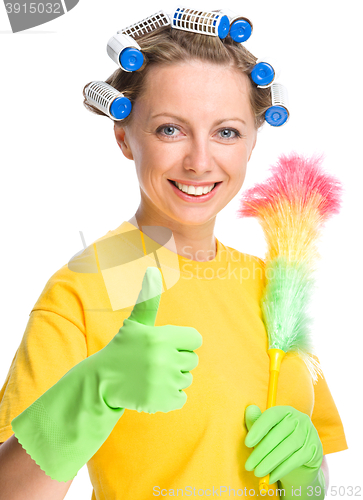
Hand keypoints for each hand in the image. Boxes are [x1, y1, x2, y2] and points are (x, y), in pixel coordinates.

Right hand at [97, 266, 202, 413]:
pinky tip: (152, 390)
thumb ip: (148, 299)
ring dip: (172, 379)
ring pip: (187, 379)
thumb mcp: (135, 324)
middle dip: (177, 361)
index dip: (181, 342)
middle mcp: (163, 359)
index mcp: (161, 337)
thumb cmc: (123, 349)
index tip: (164, 346)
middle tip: (153, 362)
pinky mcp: (162, 401)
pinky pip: (182, 397)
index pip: (195, 339)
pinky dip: (170, 397)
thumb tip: (152, 270)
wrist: (101, 382)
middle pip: (192, 360)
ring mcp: (163, 382)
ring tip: (150, 376)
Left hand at [244, 405, 322, 484]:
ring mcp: (309, 433)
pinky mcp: (314, 449)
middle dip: (261, 451)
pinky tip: (270, 477)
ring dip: (270, 462)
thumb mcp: (266, 431)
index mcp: (286, 411)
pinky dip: (281, 469)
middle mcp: (299, 419)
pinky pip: (296, 460)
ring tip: (257, 473)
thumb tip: (250, 410)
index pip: (271, 416)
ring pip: (287, 448)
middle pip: (278, 434)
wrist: (300, 457)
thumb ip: (256, 421)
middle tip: (249, 465)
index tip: (247, 443)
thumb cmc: (278, 440)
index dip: (258, 428)